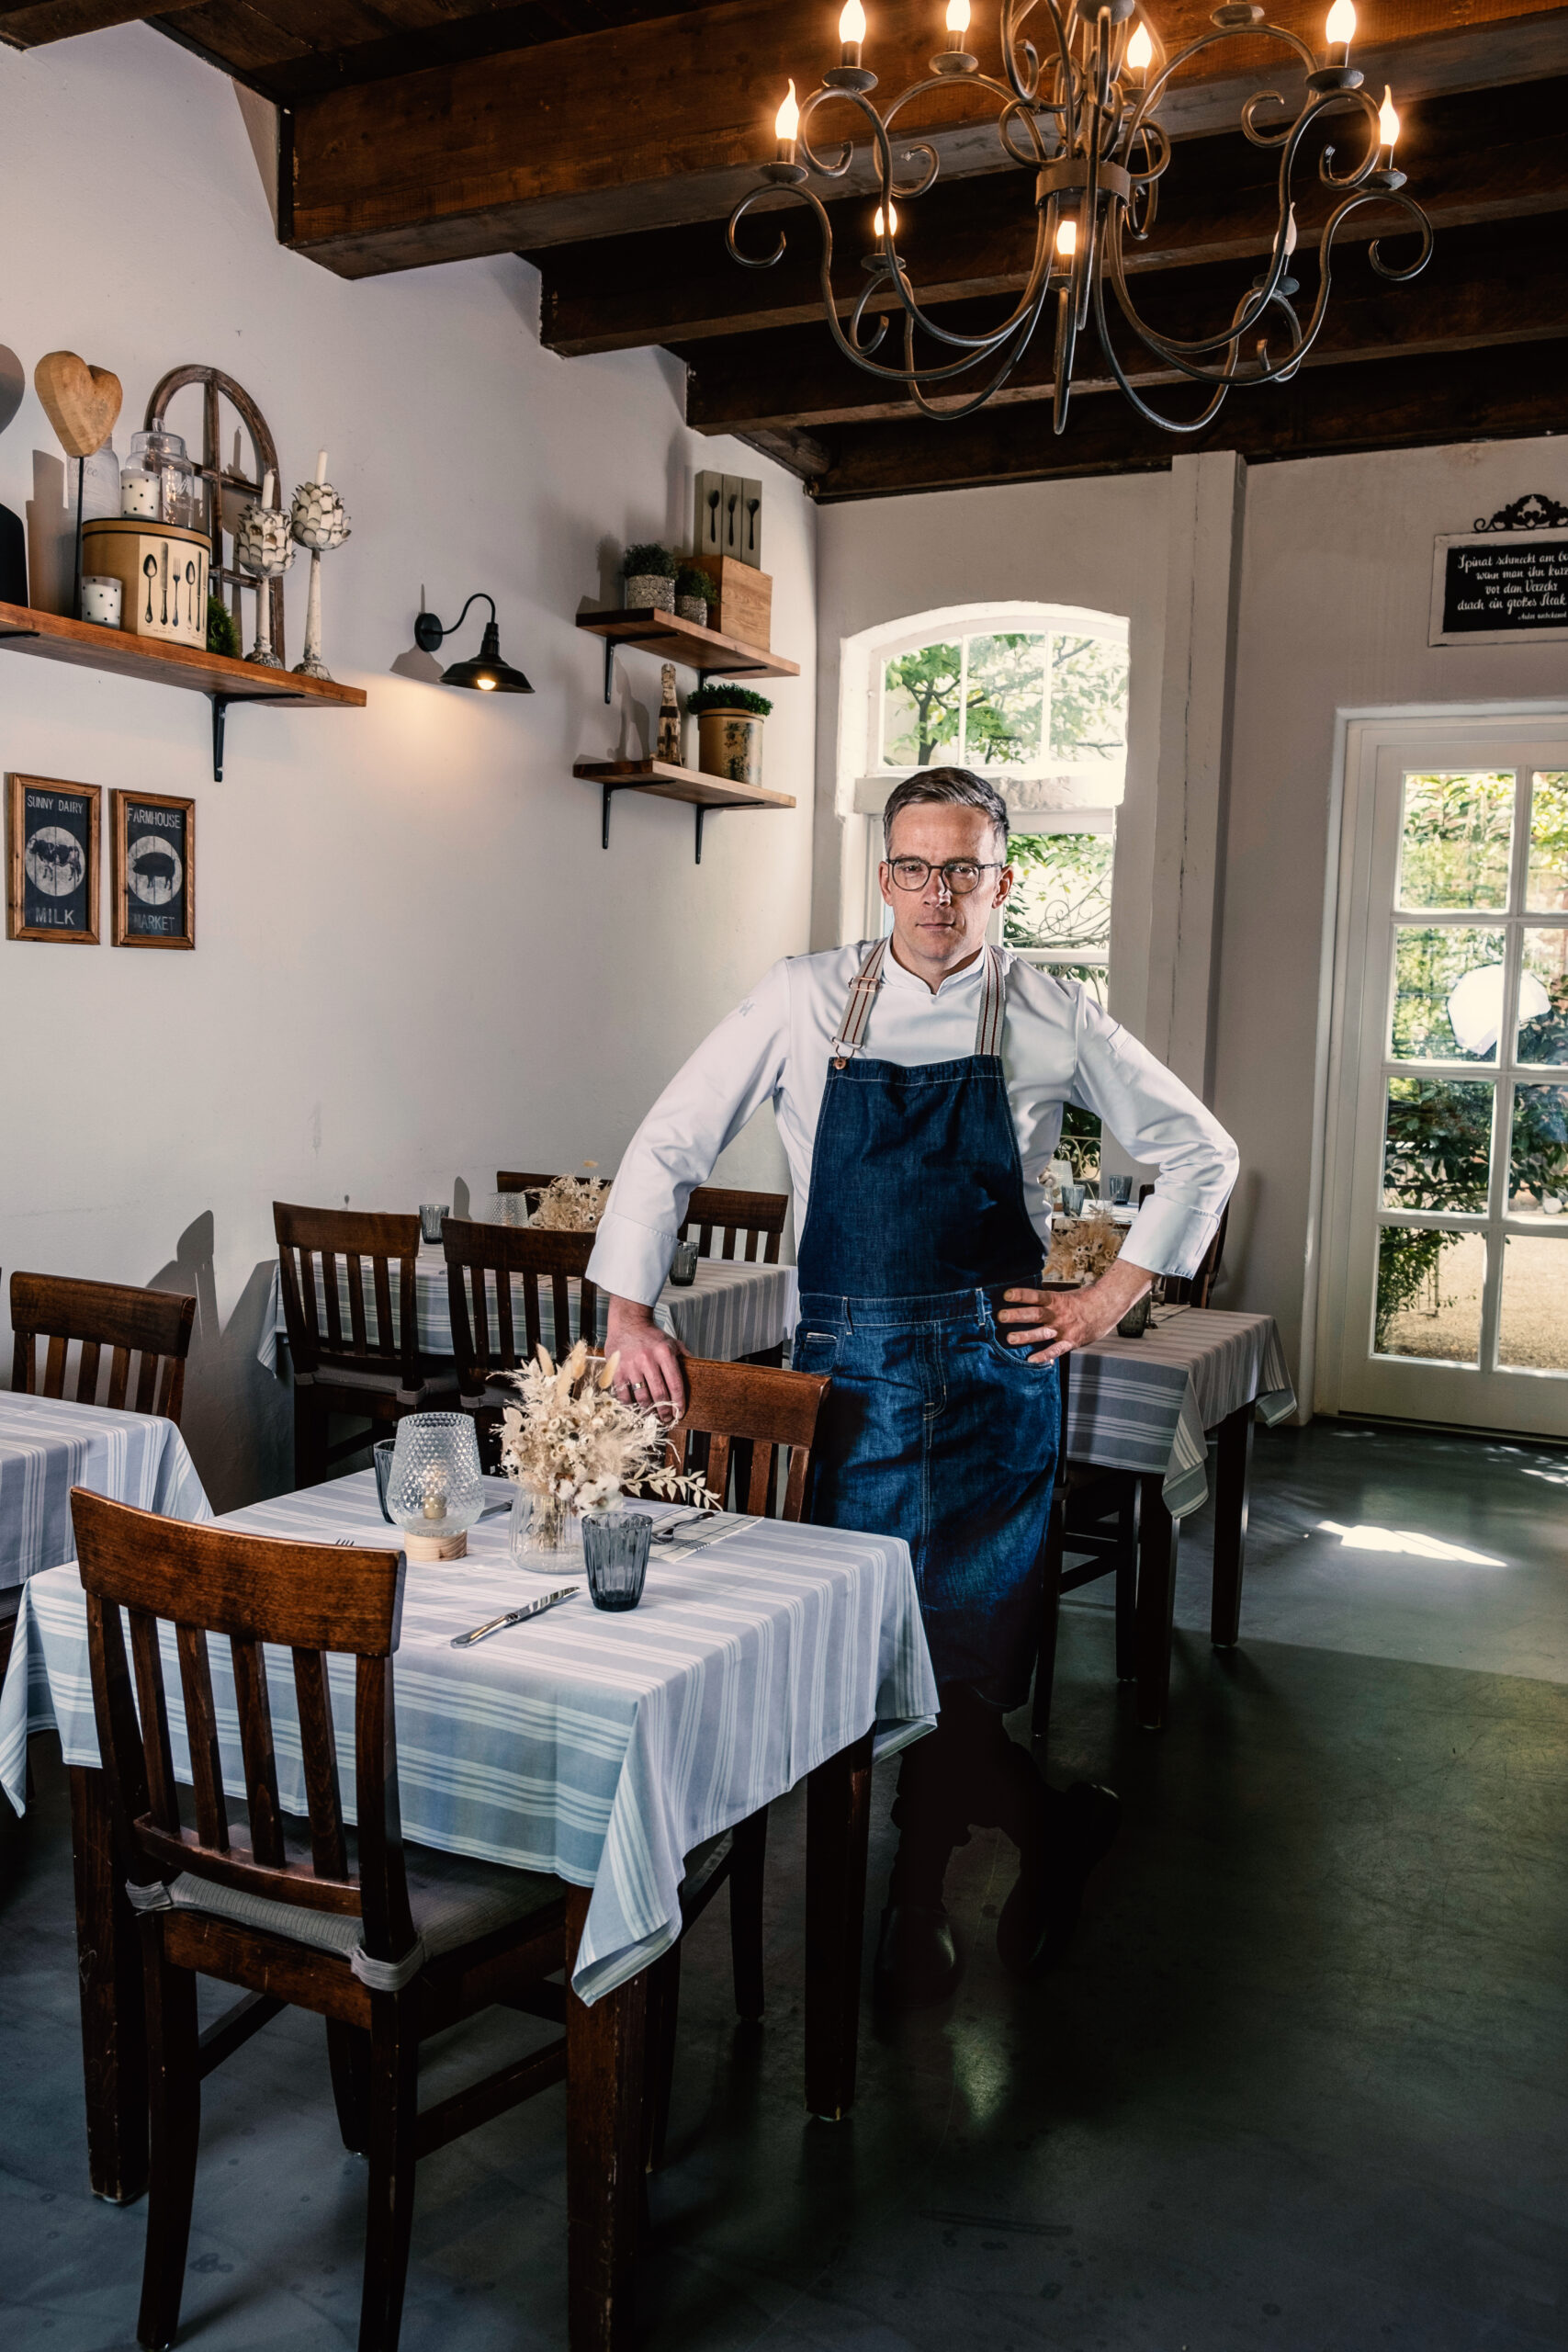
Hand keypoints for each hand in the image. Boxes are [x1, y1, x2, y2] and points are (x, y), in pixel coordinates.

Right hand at [604, 1296, 687, 1418]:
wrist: (627, 1322)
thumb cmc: (650, 1335)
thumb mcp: (671, 1342)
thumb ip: (684, 1356)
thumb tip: (697, 1369)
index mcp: (664, 1353)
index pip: (675, 1384)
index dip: (679, 1402)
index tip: (680, 1413)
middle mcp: (647, 1360)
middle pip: (659, 1394)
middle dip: (664, 1411)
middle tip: (666, 1418)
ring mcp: (631, 1366)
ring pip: (642, 1397)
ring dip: (648, 1410)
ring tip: (651, 1414)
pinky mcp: (616, 1370)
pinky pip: (623, 1394)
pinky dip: (630, 1404)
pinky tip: (634, 1405)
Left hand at [997, 1258, 1152, 1362]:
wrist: (1108, 1307)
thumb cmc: (1083, 1301)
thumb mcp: (1065, 1295)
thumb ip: (1047, 1301)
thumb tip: (1027, 1300)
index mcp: (1056, 1300)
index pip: (1036, 1295)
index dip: (1021, 1294)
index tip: (1006, 1294)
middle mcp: (1058, 1314)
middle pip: (1035, 1314)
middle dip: (1017, 1315)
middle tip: (1001, 1316)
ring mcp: (1064, 1329)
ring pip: (1041, 1332)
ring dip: (1025, 1336)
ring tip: (1009, 1339)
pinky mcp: (1071, 1341)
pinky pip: (1056, 1350)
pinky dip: (1044, 1356)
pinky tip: (1031, 1361)